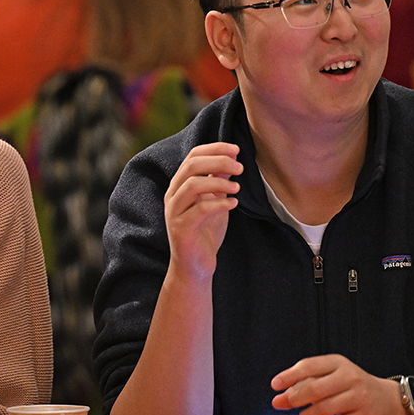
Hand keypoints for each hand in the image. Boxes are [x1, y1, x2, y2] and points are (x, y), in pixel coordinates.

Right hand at [163, 143, 241, 280]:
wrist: (195, 265)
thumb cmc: (205, 232)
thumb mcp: (216, 202)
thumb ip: (219, 181)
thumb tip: (231, 159)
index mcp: (180, 185)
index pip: (193, 156)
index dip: (214, 149)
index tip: (236, 149)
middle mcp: (173, 195)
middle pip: (191, 166)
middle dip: (218, 161)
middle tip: (240, 167)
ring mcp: (174, 212)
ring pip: (192, 185)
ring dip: (218, 182)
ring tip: (237, 188)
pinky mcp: (180, 229)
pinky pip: (198, 210)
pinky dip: (218, 204)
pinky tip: (233, 204)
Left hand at [270, 354, 407, 414]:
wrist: (389, 402)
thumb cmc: (351, 387)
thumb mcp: (333, 377)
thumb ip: (307, 383)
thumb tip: (279, 397)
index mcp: (339, 363)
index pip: (308, 366)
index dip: (289, 376)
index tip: (275, 385)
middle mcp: (351, 377)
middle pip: (313, 388)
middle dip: (293, 398)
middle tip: (282, 404)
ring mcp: (359, 397)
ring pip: (323, 408)